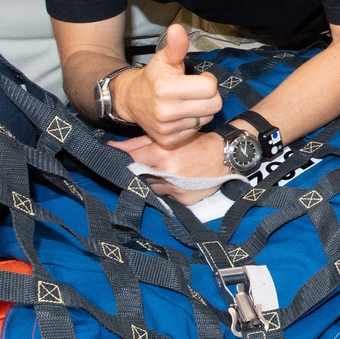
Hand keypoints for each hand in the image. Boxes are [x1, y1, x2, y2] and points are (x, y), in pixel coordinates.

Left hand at [109, 133, 230, 204]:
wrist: (226, 156)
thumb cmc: (199, 143)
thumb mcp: (170, 138)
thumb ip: (140, 142)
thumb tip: (113, 147)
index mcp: (161, 155)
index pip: (131, 159)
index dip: (123, 157)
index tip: (116, 156)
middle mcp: (166, 174)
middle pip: (139, 176)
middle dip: (140, 170)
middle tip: (148, 163)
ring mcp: (174, 189)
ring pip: (151, 188)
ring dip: (153, 181)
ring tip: (166, 172)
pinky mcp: (182, 200)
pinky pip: (166, 196)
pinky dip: (167, 189)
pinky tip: (177, 181)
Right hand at [116, 25, 221, 147]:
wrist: (131, 100)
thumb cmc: (153, 77)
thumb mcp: (164, 59)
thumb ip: (175, 46)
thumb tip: (177, 28)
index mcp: (166, 89)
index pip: (210, 88)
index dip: (207, 81)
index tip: (198, 79)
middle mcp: (166, 112)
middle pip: (214, 105)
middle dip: (209, 96)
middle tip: (195, 91)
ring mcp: (167, 129)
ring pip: (206, 118)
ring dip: (201, 110)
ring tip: (187, 102)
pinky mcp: (168, 141)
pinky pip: (195, 130)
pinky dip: (192, 122)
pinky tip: (181, 115)